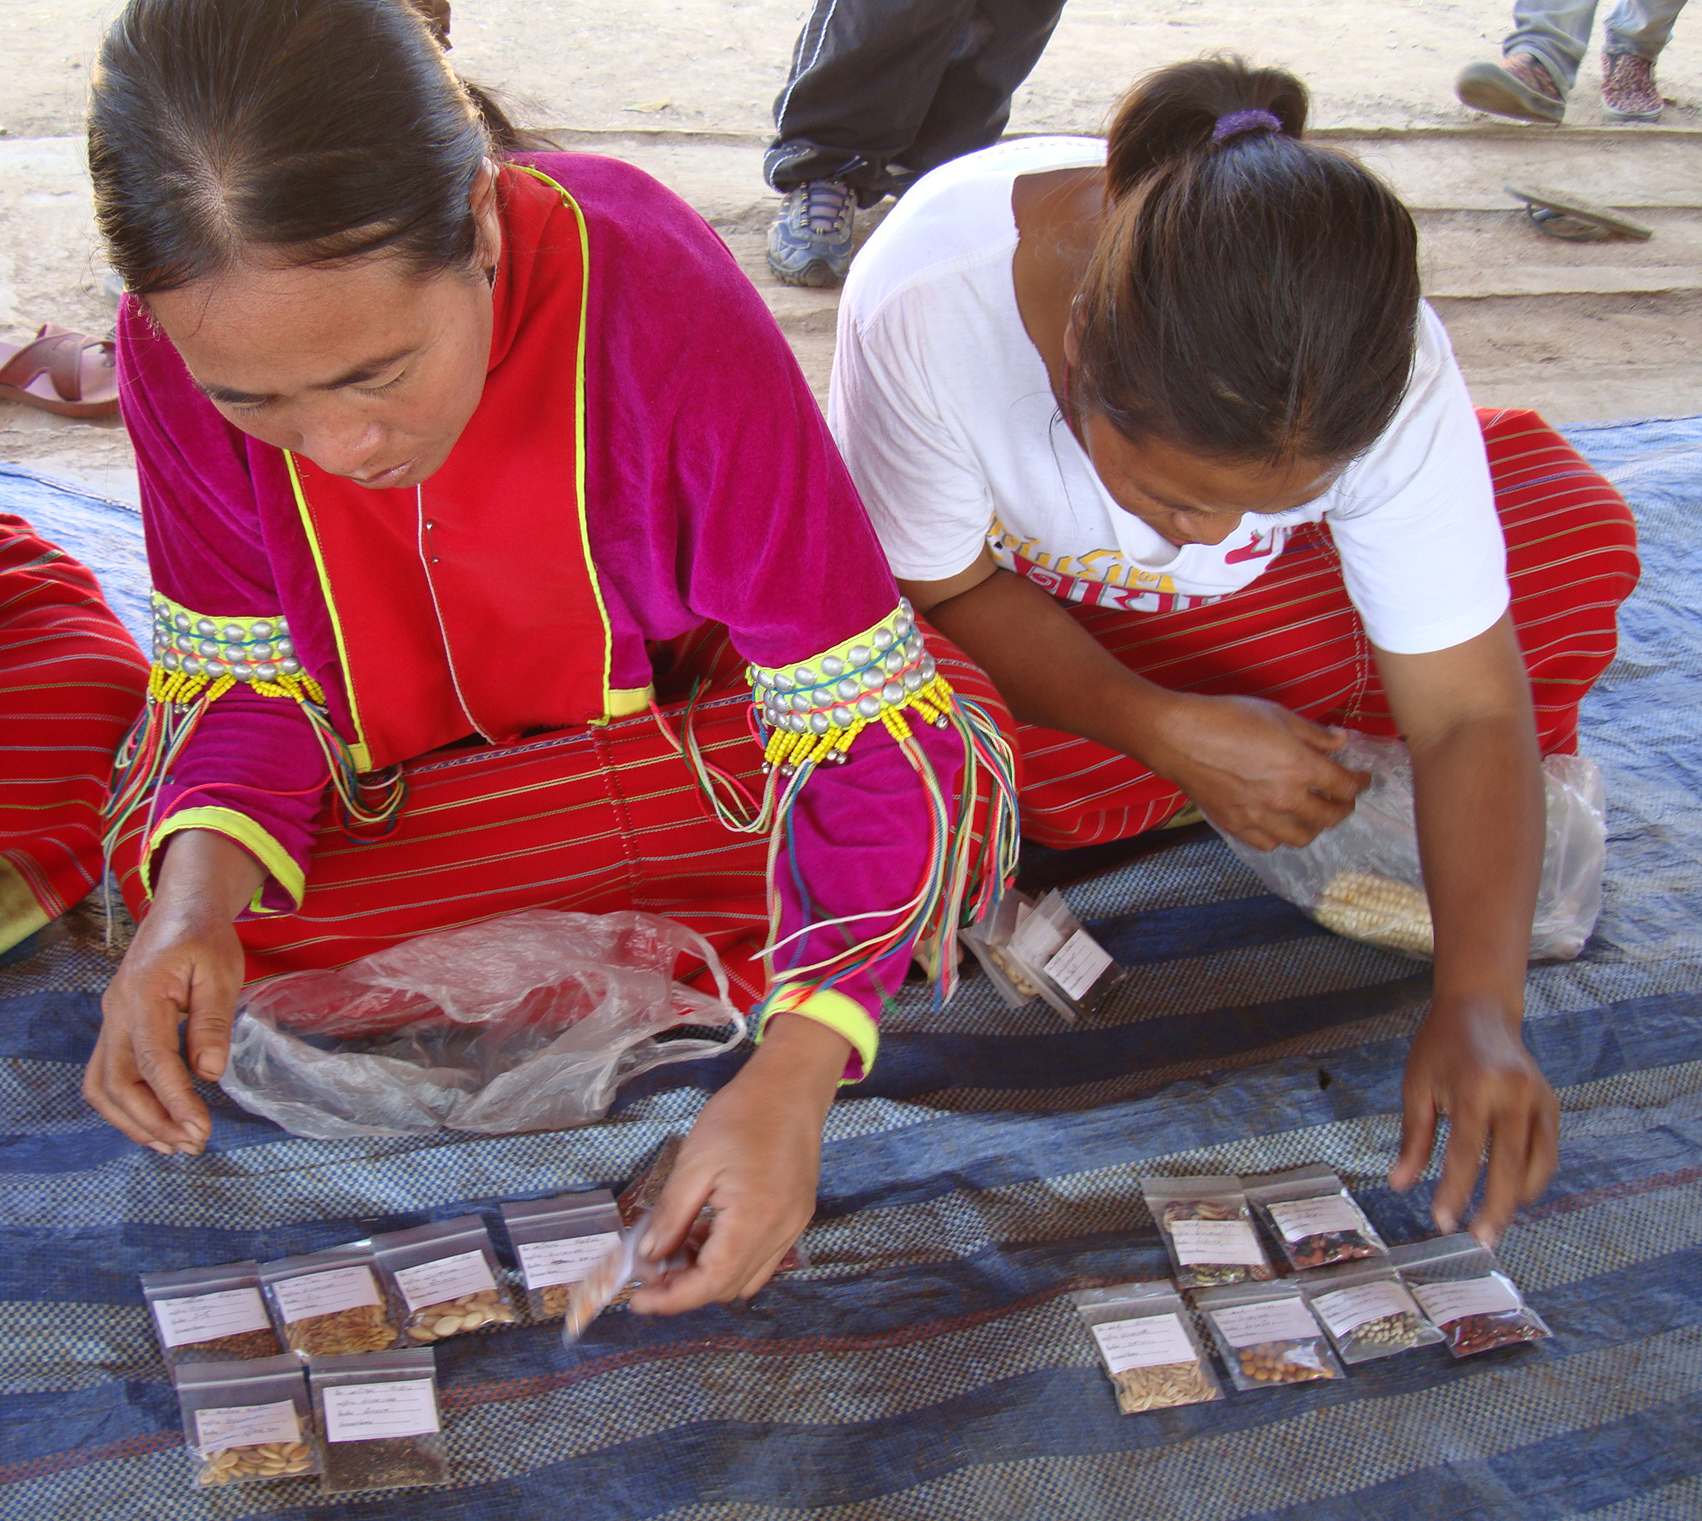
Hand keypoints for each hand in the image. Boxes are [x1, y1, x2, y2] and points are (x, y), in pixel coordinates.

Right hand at [82, 830, 260, 1152]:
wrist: (181, 908)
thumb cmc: (205, 937)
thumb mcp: (222, 973)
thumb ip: (213, 1022)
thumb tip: (209, 1074)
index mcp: (143, 994)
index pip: (153, 1061)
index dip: (175, 1101)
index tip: (200, 1130)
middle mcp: (116, 1011)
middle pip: (117, 1083)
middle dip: (152, 1121)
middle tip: (192, 1145)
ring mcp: (111, 1020)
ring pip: (103, 1086)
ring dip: (134, 1121)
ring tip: (174, 1144)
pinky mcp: (116, 1027)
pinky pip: (107, 1076)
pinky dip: (126, 1106)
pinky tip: (156, 1122)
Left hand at [628, 1014, 847, 1312]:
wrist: (790, 1086)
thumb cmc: (741, 1114)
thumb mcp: (694, 1162)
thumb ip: (672, 1215)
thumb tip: (650, 1256)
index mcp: (756, 1218)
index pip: (712, 1282)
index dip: (673, 1299)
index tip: (639, 1300)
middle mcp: (781, 1231)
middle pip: (729, 1286)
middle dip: (685, 1287)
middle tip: (649, 1269)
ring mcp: (793, 1227)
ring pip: (746, 1277)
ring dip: (708, 1275)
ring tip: (675, 1249)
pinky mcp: (796, 1217)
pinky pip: (762, 1257)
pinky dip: (730, 1258)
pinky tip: (705, 1234)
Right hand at [1143, 693, 1370, 849]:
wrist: (1179, 737)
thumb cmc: (1227, 717)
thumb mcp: (1277, 715)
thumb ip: (1313, 734)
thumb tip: (1340, 742)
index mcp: (1301, 767)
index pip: (1345, 786)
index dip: (1360, 783)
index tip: (1362, 779)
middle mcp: (1286, 798)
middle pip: (1329, 817)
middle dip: (1342, 808)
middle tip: (1342, 799)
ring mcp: (1260, 817)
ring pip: (1302, 837)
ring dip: (1314, 827)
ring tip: (1311, 815)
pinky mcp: (1237, 825)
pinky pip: (1269, 844)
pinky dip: (1280, 837)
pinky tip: (1278, 823)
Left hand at [1389, 998, 1558, 1245]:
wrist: (1480, 1009)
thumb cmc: (1440, 1046)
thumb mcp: (1417, 1086)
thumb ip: (1413, 1139)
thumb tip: (1399, 1185)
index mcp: (1475, 1087)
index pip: (1467, 1152)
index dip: (1455, 1191)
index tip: (1442, 1222)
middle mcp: (1514, 1094)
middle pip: (1509, 1167)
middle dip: (1495, 1209)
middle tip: (1480, 1242)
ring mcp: (1539, 1099)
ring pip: (1535, 1166)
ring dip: (1517, 1200)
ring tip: (1493, 1225)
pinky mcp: (1551, 1104)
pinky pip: (1547, 1153)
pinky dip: (1532, 1179)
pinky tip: (1513, 1196)